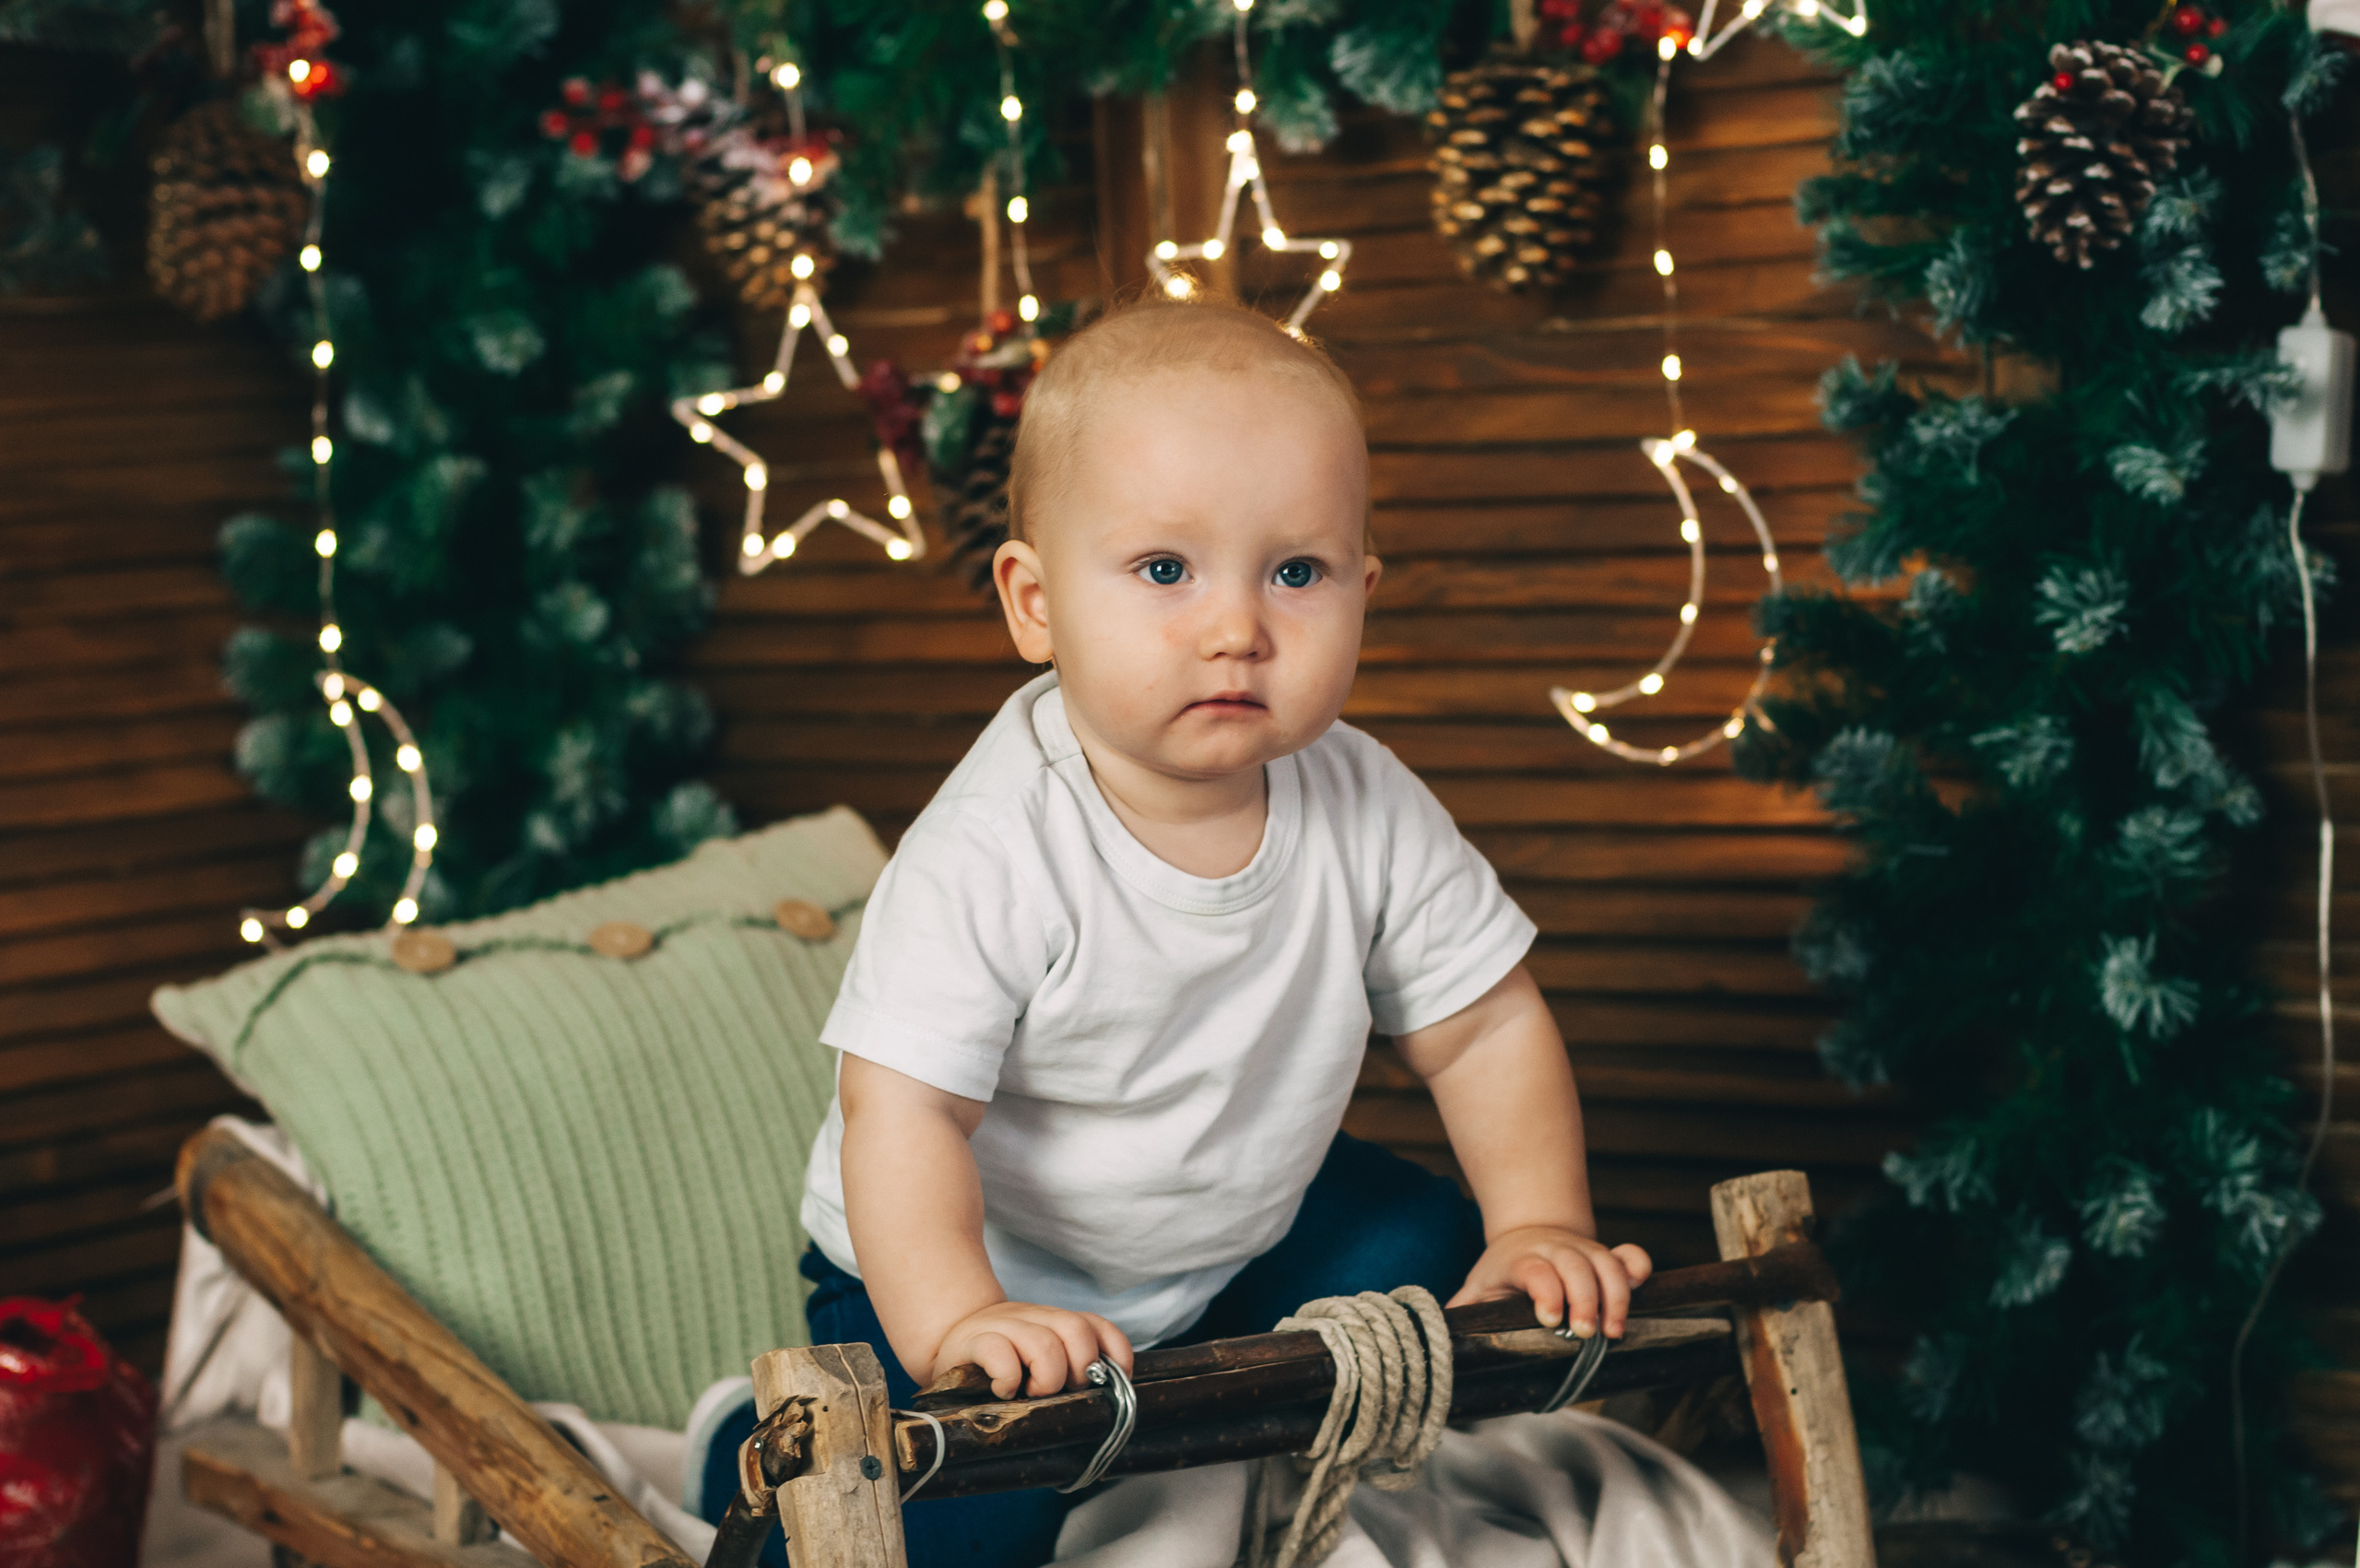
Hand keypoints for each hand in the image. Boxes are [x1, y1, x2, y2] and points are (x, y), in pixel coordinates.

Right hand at [935, 1301, 1133, 1398]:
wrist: (949, 1339)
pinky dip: (1008, 1376)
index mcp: (1056, 1323)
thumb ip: (1071, 1366)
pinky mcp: (973, 1341)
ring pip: (1044, 1343)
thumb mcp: (1040, 1358)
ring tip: (1030, 1393)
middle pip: (1076, 1330)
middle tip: (1059, 1390)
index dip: (1115, 1353)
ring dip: (1045, 1378)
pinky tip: (1003, 1390)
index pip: (1099, 1326)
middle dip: (1078, 1369)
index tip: (1111, 1380)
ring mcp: (1004, 1326)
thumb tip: (1105, 1400)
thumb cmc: (1002, 1361)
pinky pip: (998, 1351)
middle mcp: (1035, 1318)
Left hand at [1447, 1225, 1652, 1339]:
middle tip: (1586, 1333)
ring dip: (1616, 1296)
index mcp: (1521, 1258)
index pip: (1535, 1269)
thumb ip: (1464, 1312)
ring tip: (1614, 1332)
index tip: (1550, 1319)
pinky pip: (1631, 1255)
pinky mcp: (1606, 1256)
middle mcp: (1555, 1250)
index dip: (1546, 1291)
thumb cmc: (1502, 1273)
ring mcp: (1584, 1251)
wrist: (1527, 1234)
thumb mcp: (1478, 1289)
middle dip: (1585, 1299)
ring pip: (1607, 1263)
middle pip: (1575, 1266)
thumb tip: (1440, 1335)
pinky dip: (1638, 1268)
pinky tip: (1639, 1289)